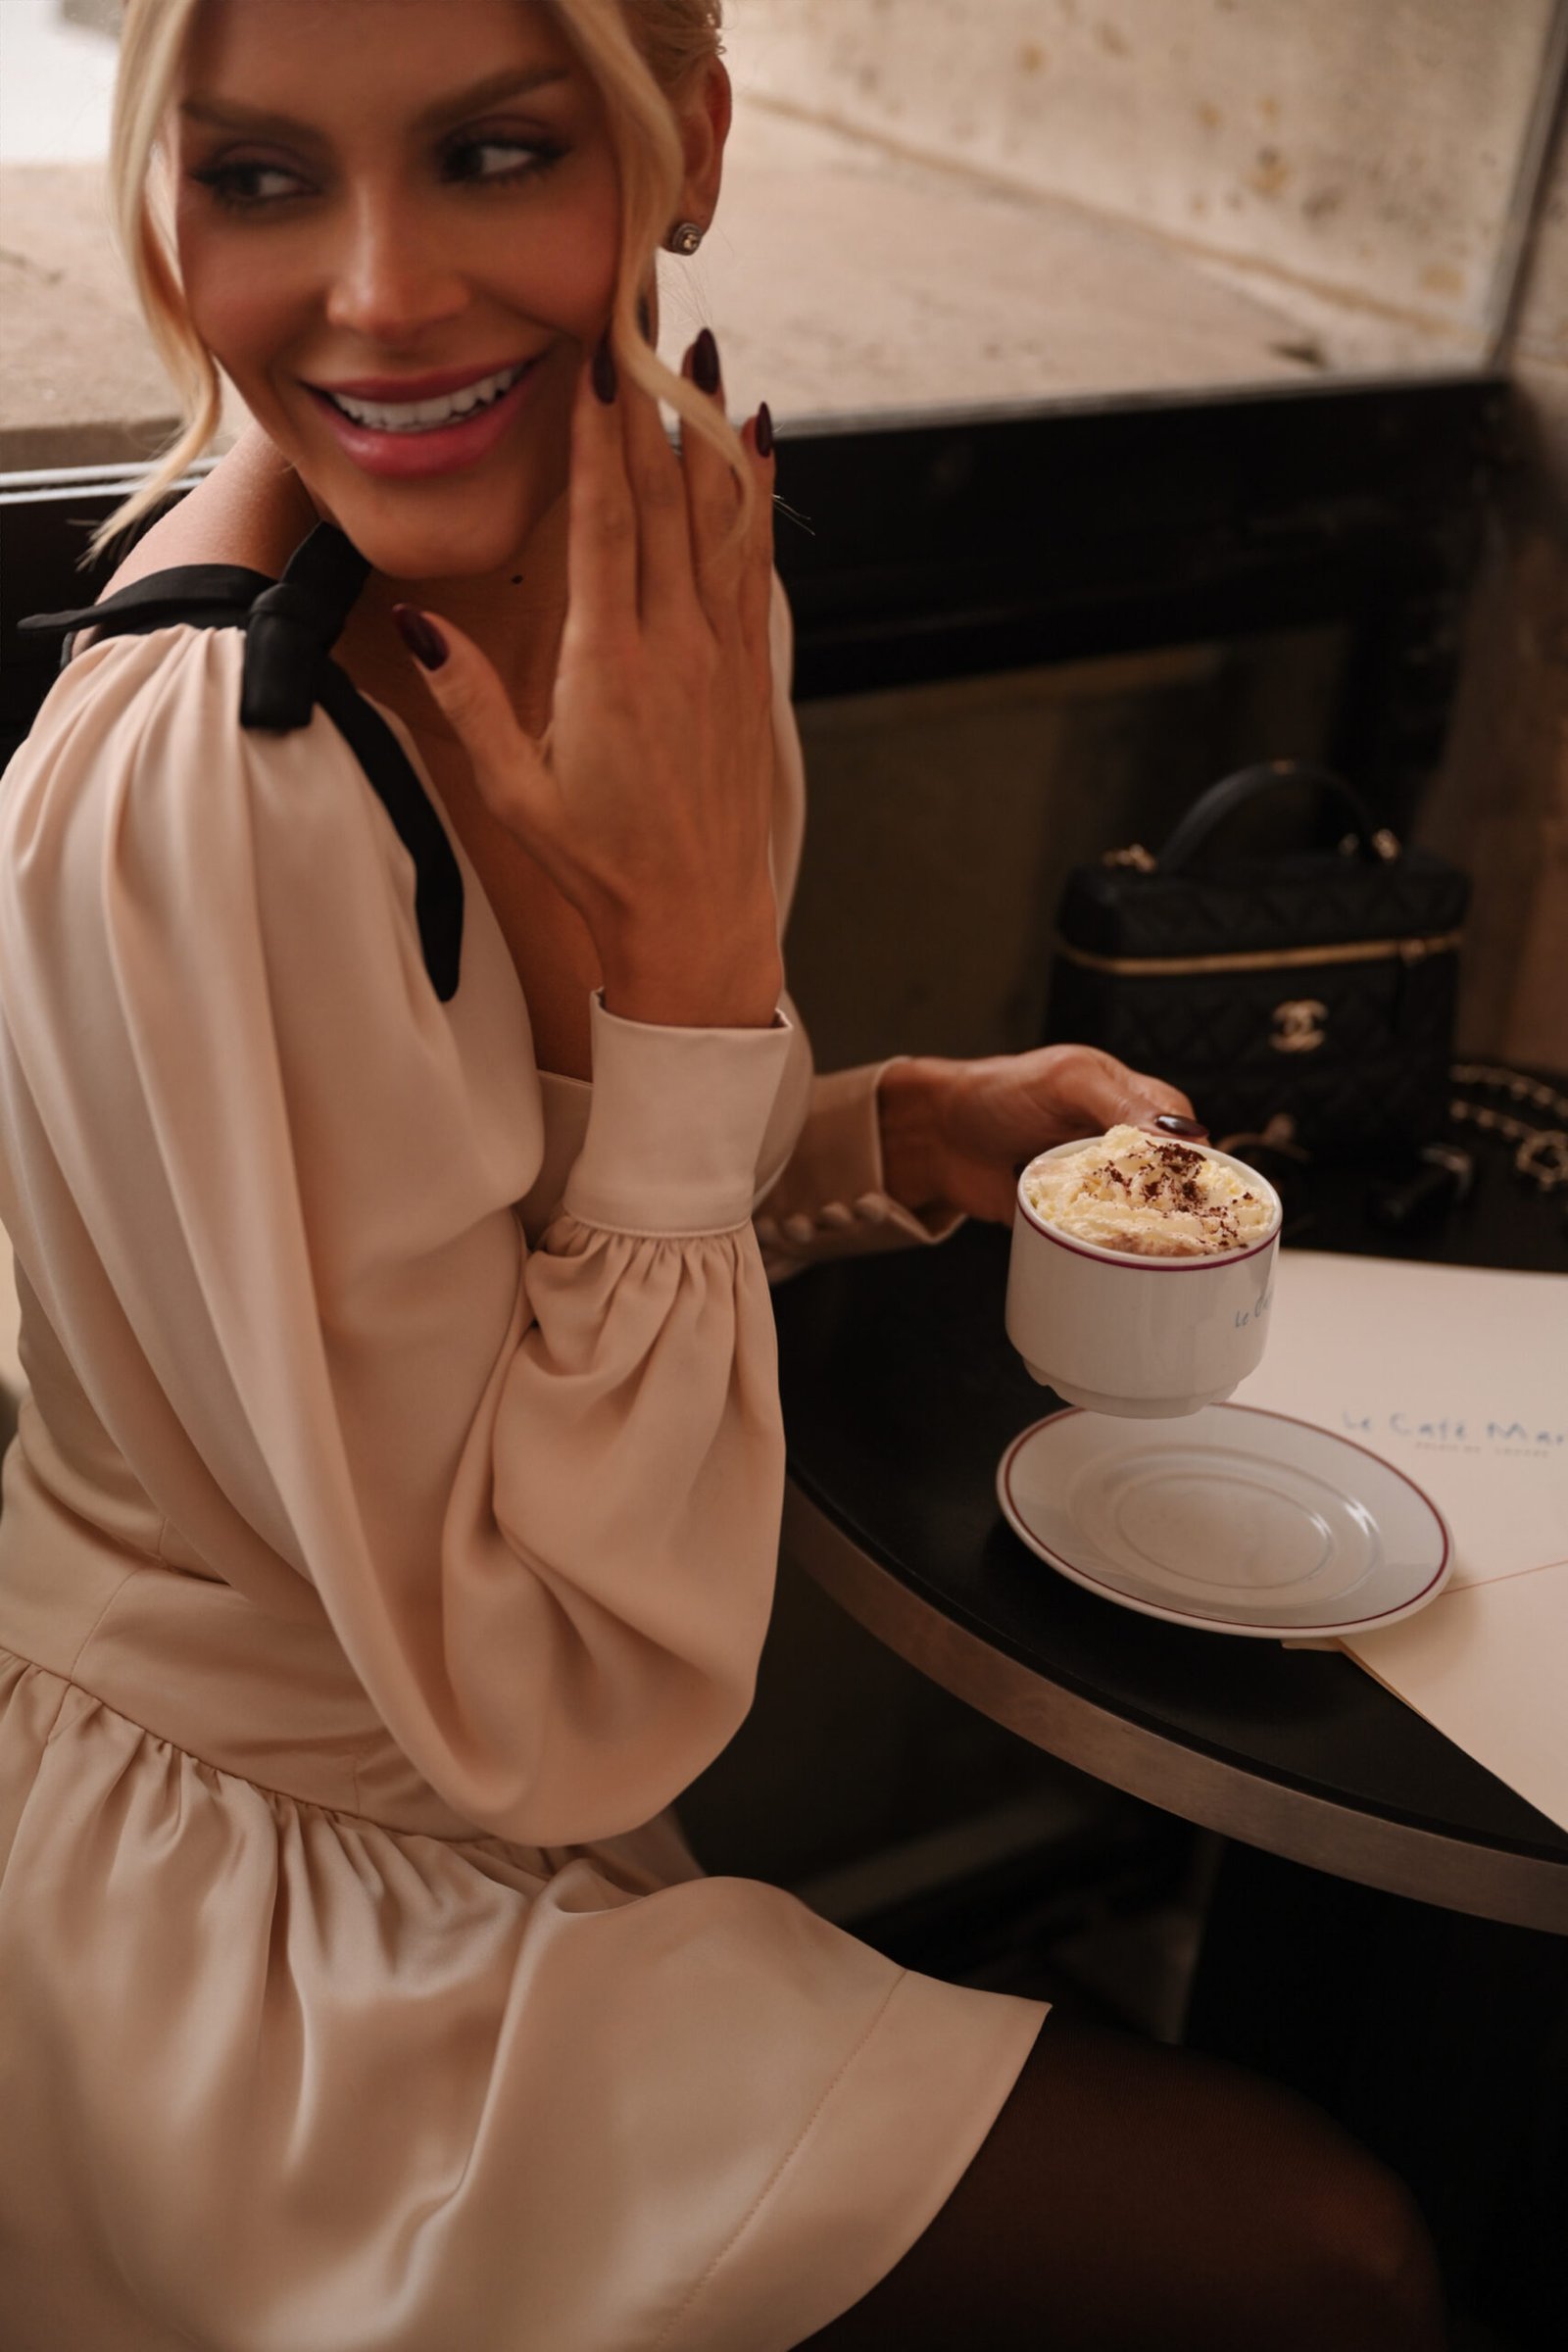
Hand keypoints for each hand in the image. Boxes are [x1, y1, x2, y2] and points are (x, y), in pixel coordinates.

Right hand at [395, 335, 781, 1028]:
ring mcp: (721, 656)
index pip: (604, 527)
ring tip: (705, 355)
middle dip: (650, 407)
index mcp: (607, 668)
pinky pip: (755, 566)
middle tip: (644, 320)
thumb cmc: (598, 865)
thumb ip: (468, 702)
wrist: (697, 922)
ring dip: (709, 434)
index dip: (600, 439)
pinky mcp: (747, 672)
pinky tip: (761, 448)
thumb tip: (412, 622)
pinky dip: (758, 500)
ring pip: (719, 521)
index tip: (596, 363)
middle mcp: (674, 647)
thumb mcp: (514, 792)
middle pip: (664, 502)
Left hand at [877, 1047, 1203, 1223]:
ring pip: (1142, 1216)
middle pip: (1171, 1181)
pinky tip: (1112, 1257)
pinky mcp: (1073, 1220)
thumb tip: (1182, 1135)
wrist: (938, 1136)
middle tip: (1174, 1224)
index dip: (1191, 1161)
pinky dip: (1107, 1249)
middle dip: (1174, 1204)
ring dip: (1143, 1230)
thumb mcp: (1068, 1081)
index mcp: (1132, 1102)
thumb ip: (1122, 1103)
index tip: (1190, 1187)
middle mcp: (1123, 1147)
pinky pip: (1102, 1240)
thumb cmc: (1002, 1092)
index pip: (1183, 1135)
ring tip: (1147, 1245)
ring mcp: (1099, 1188)